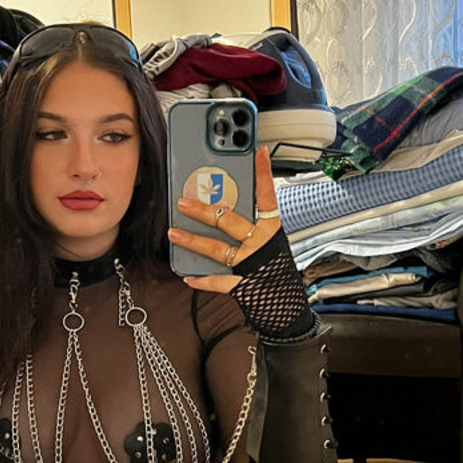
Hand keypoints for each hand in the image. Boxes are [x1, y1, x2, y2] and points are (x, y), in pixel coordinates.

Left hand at [168, 145, 279, 292]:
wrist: (289, 310)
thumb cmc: (277, 274)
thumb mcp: (271, 246)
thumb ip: (251, 229)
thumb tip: (221, 211)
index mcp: (271, 231)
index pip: (267, 197)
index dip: (263, 174)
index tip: (258, 152)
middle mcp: (261, 244)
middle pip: (229, 221)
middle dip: (203, 210)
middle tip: (182, 202)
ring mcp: (251, 265)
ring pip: (217, 249)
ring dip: (192, 240)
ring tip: (174, 233)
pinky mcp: (243, 286)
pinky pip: (218, 281)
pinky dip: (202, 280)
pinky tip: (188, 277)